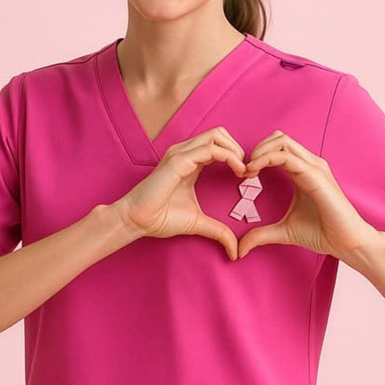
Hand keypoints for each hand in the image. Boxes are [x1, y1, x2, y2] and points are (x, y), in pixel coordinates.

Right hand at [114, 127, 247, 260]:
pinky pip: (210, 149)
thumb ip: (218, 231)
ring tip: (243, 171)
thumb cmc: (160, 218)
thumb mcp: (198, 223)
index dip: (236, 156)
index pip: (218, 144)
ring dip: (236, 151)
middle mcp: (185, 153)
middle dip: (238, 148)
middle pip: (219, 133)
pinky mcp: (178, 161)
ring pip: (216, 136)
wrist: (137, 221)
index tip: (246, 176)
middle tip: (246, 171)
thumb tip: (235, 251)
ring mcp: (180, 154)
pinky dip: (229, 157)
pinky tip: (237, 172)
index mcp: (190, 162)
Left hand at [237, 130, 377, 260]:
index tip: (243, 175)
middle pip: (278, 138)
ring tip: (247, 170)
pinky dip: (266, 159)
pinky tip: (254, 172)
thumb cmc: (323, 233)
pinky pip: (287, 157)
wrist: (347, 242)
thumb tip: (240, 249)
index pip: (277, 147)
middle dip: (257, 149)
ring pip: (281, 141)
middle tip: (244, 170)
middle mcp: (309, 164)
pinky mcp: (316, 175)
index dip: (257, 155)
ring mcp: (314, 167)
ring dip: (259, 151)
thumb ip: (261, 235)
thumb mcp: (283, 231)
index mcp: (303, 171)